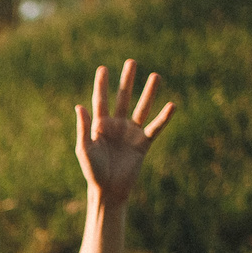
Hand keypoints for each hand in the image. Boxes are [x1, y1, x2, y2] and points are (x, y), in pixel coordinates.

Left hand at [75, 60, 175, 204]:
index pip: (101, 100)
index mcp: (100, 125)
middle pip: (123, 98)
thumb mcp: (85, 149)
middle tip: (131, 63)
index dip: (102, 85)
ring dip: (149, 93)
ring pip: (142, 108)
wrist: (109, 190)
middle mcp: (117, 125)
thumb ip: (84, 128)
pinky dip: (164, 118)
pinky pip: (155, 127)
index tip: (103, 69)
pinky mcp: (143, 143)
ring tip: (156, 76)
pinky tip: (171, 105)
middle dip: (127, 81)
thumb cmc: (93, 171)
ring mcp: (131, 132)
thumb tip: (80, 106)